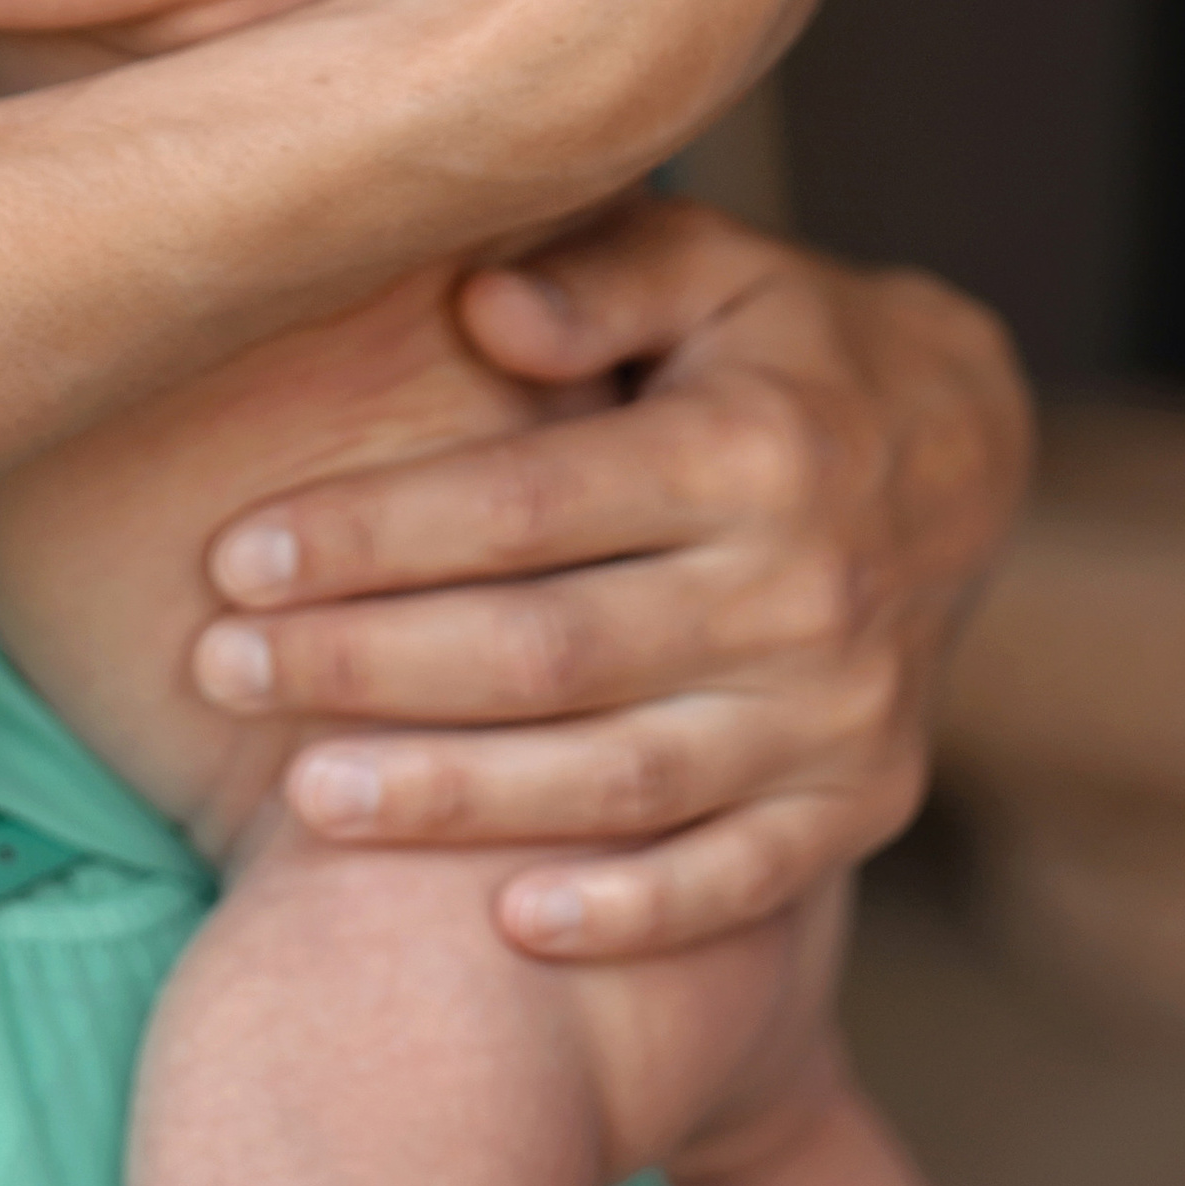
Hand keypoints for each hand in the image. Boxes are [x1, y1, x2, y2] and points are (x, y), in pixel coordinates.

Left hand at [192, 192, 1032, 958]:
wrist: (963, 450)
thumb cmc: (776, 339)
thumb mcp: (707, 264)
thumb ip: (597, 273)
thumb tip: (485, 304)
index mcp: (752, 448)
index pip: (526, 506)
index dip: (374, 535)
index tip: (239, 556)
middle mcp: (805, 588)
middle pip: (549, 652)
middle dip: (368, 665)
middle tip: (221, 671)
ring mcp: (840, 710)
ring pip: (620, 782)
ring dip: (457, 797)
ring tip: (305, 798)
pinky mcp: (864, 799)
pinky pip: (738, 879)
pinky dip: (629, 913)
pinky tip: (505, 921)